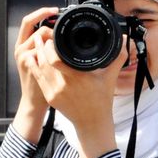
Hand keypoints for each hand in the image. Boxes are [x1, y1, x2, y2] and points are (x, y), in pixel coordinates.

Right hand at [13, 7, 58, 135]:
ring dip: (53, 38)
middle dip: (49, 23)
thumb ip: (45, 46)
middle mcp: (20, 48)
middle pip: (33, 25)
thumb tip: (59, 32)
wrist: (34, 101)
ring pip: (41, 36)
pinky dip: (54, 50)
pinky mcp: (29, 63)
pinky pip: (44, 50)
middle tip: (62, 27)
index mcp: (22, 44)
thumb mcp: (40, 60)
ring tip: (63, 46)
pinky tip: (62, 54)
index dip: (41, 12)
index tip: (55, 10)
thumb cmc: (40, 80)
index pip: (28, 21)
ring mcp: (23, 55)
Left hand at [30, 29, 127, 157]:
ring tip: (37, 42)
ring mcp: (54, 92)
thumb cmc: (102, 100)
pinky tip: (33, 57)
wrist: (92, 122)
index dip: (51, 46)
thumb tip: (124, 40)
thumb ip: (117, 58)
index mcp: (78, 78)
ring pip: (39, 68)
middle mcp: (64, 85)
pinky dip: (34, 66)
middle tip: (43, 35)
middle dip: (42, 46)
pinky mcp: (49, 98)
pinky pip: (38, 78)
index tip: (54, 36)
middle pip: (45, 61)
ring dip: (37, 54)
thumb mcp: (110, 78)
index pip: (56, 59)